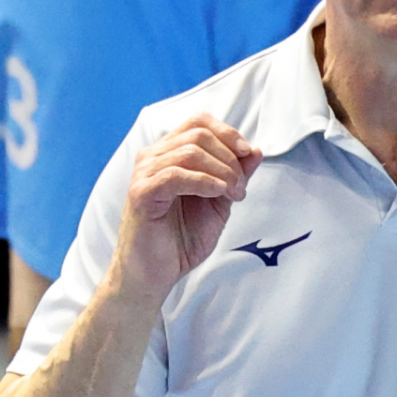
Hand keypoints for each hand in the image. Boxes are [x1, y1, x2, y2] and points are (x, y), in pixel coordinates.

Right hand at [114, 114, 259, 298]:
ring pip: (189, 152)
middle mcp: (153, 157)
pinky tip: (217, 193)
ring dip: (221, 172)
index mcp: (169, 154)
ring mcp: (144, 174)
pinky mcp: (141, 193)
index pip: (199, 122)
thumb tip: (255, 151)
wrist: (155, 274)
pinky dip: (203, 181)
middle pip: (198, 134)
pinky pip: (175, 175)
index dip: (228, 133)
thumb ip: (235, 176)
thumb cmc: (181, 240)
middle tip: (240, 187)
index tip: (248, 155)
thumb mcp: (218, 203)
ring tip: (233, 194)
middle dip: (229, 158)